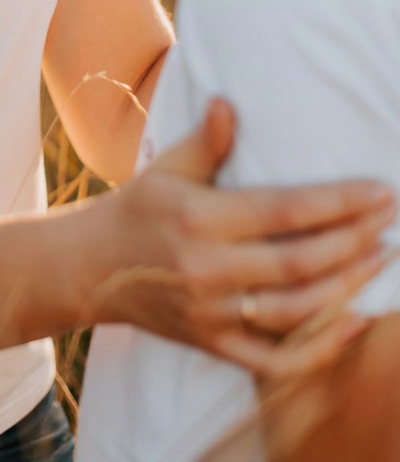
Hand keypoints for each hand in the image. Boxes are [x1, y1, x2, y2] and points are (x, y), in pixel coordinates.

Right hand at [91, 99, 394, 377]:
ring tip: (382, 258)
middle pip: (299, 262)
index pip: (283, 212)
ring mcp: (212, 315)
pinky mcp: (214, 345)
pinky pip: (276, 358)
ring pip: (297, 310)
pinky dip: (321, 347)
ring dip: (349, 286)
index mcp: (198, 219)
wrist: (91, 269)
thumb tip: (227, 103)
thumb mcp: (166, 169)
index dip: (337, 203)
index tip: (379, 191)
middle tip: (389, 219)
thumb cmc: (138, 209)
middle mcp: (207, 270)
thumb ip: (206, 143)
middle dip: (354, 241)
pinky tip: (355, 321)